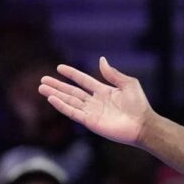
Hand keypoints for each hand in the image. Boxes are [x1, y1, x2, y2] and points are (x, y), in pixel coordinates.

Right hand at [37, 57, 153, 145]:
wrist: (142, 124)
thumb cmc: (139, 104)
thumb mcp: (128, 84)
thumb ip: (112, 74)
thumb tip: (101, 60)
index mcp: (103, 91)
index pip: (83, 80)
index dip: (71, 74)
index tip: (59, 68)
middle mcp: (95, 102)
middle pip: (72, 91)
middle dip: (57, 86)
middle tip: (42, 80)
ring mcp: (91, 112)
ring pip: (69, 101)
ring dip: (55, 94)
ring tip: (41, 88)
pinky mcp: (90, 122)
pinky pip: (73, 112)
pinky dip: (61, 106)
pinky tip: (52, 99)